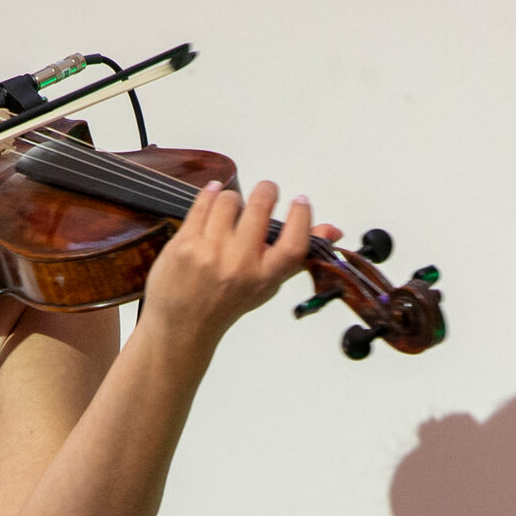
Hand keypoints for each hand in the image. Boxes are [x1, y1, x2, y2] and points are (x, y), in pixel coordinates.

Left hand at [138, 180, 340, 354]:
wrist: (184, 323)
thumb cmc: (227, 302)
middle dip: (266, 191)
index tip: (301, 201)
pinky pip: (202, 203)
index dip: (302, 216)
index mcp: (265, 276)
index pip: (295, 241)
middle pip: (260, 206)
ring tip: (232, 211)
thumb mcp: (269, 283)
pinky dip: (210, 195)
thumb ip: (298, 254)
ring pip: (229, 199)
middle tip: (266, 193)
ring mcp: (209, 252)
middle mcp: (239, 264)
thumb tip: (332, 231)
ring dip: (233, 199)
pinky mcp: (184, 243)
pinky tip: (214, 197)